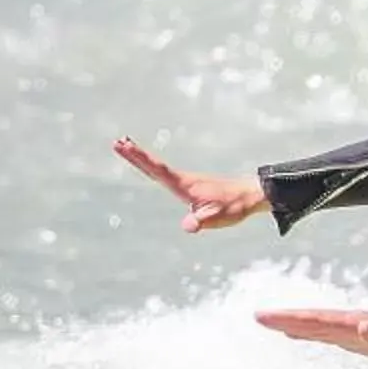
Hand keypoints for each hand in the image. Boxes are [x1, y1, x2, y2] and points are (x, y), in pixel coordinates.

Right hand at [113, 137, 266, 232]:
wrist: (251, 195)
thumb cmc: (234, 206)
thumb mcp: (217, 218)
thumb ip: (201, 221)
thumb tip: (188, 227)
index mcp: (184, 184)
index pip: (157, 169)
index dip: (140, 158)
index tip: (124, 145)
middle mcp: (183, 179)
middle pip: (153, 165)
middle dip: (135, 154)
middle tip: (116, 141)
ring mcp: (186, 180)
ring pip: (158, 166)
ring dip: (141, 157)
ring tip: (126, 145)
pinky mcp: (190, 184)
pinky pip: (165, 172)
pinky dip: (153, 165)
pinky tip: (149, 166)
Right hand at [256, 307, 367, 368]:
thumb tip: (365, 329)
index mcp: (356, 323)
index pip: (319, 320)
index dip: (293, 319)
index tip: (268, 317)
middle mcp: (350, 323)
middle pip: (313, 319)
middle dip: (287, 318)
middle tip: (259, 316)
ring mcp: (351, 330)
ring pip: (316, 325)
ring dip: (293, 324)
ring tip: (269, 322)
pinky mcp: (354, 339)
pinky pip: (324, 334)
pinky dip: (307, 333)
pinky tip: (294, 334)